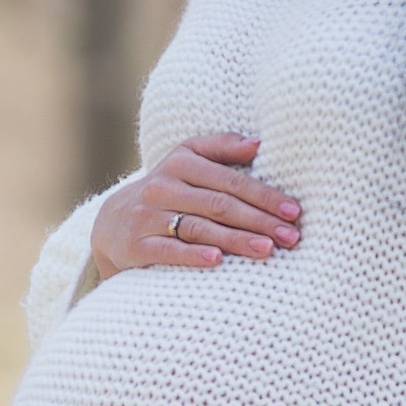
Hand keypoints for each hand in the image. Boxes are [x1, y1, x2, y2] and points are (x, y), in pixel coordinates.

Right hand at [85, 135, 298, 283]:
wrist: (112, 223)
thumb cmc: (167, 190)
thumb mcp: (187, 160)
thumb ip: (221, 148)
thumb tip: (259, 144)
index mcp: (181, 162)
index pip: (230, 179)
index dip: (264, 195)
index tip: (293, 211)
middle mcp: (162, 186)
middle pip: (218, 204)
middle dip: (258, 221)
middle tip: (290, 237)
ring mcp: (146, 216)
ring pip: (198, 228)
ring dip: (236, 240)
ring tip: (267, 250)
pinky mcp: (135, 244)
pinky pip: (168, 250)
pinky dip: (193, 255)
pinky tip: (218, 261)